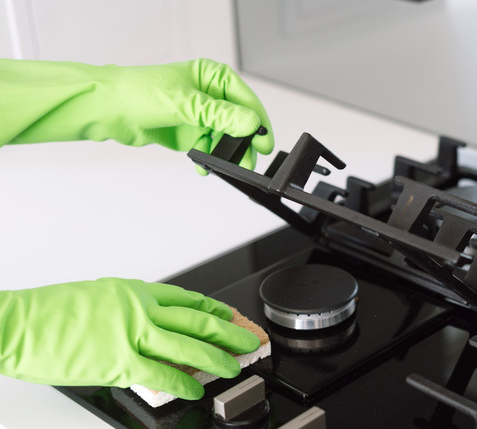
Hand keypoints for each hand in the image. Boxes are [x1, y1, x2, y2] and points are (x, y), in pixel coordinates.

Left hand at [0, 58, 273, 173]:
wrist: (106, 108)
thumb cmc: (138, 92)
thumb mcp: (186, 104)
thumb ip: (221, 116)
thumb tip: (250, 123)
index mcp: (212, 77)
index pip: (246, 100)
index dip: (258, 121)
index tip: (264, 140)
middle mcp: (208, 94)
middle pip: (239, 121)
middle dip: (244, 142)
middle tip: (250, 160)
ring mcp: (198, 113)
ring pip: (224, 137)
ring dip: (226, 153)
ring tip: (227, 166)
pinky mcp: (187, 131)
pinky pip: (208, 147)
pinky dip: (209, 158)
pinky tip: (204, 166)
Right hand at [0, 278, 259, 399]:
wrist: (17, 323)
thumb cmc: (50, 311)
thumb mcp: (100, 296)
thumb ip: (132, 309)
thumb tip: (154, 325)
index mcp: (137, 291)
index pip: (190, 300)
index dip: (217, 311)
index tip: (232, 318)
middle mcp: (141, 309)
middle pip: (199, 321)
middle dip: (230, 333)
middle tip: (249, 342)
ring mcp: (132, 334)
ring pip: (189, 347)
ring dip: (216, 359)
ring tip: (233, 367)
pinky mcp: (119, 361)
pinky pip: (162, 374)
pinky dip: (183, 383)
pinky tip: (196, 389)